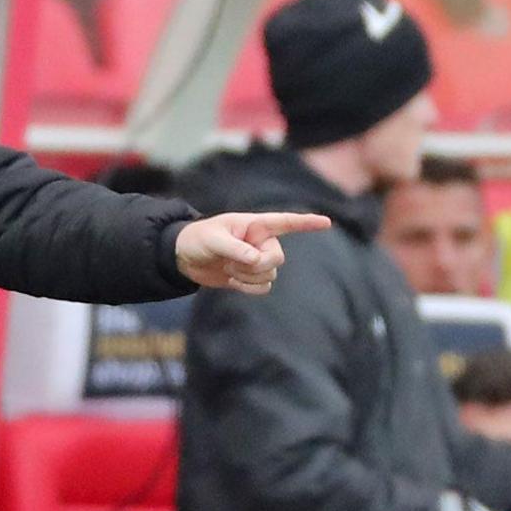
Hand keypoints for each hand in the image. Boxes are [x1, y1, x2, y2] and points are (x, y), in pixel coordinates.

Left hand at [175, 212, 332, 294]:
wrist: (184, 258)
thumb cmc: (197, 239)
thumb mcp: (213, 240)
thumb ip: (236, 249)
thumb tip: (257, 260)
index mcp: (255, 225)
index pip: (286, 222)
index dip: (307, 223)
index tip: (327, 222)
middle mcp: (261, 242)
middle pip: (278, 259)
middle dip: (257, 266)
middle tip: (233, 262)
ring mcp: (257, 260)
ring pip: (270, 275)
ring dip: (248, 277)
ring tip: (228, 267)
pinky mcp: (251, 276)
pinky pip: (263, 288)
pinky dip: (248, 288)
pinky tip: (232, 280)